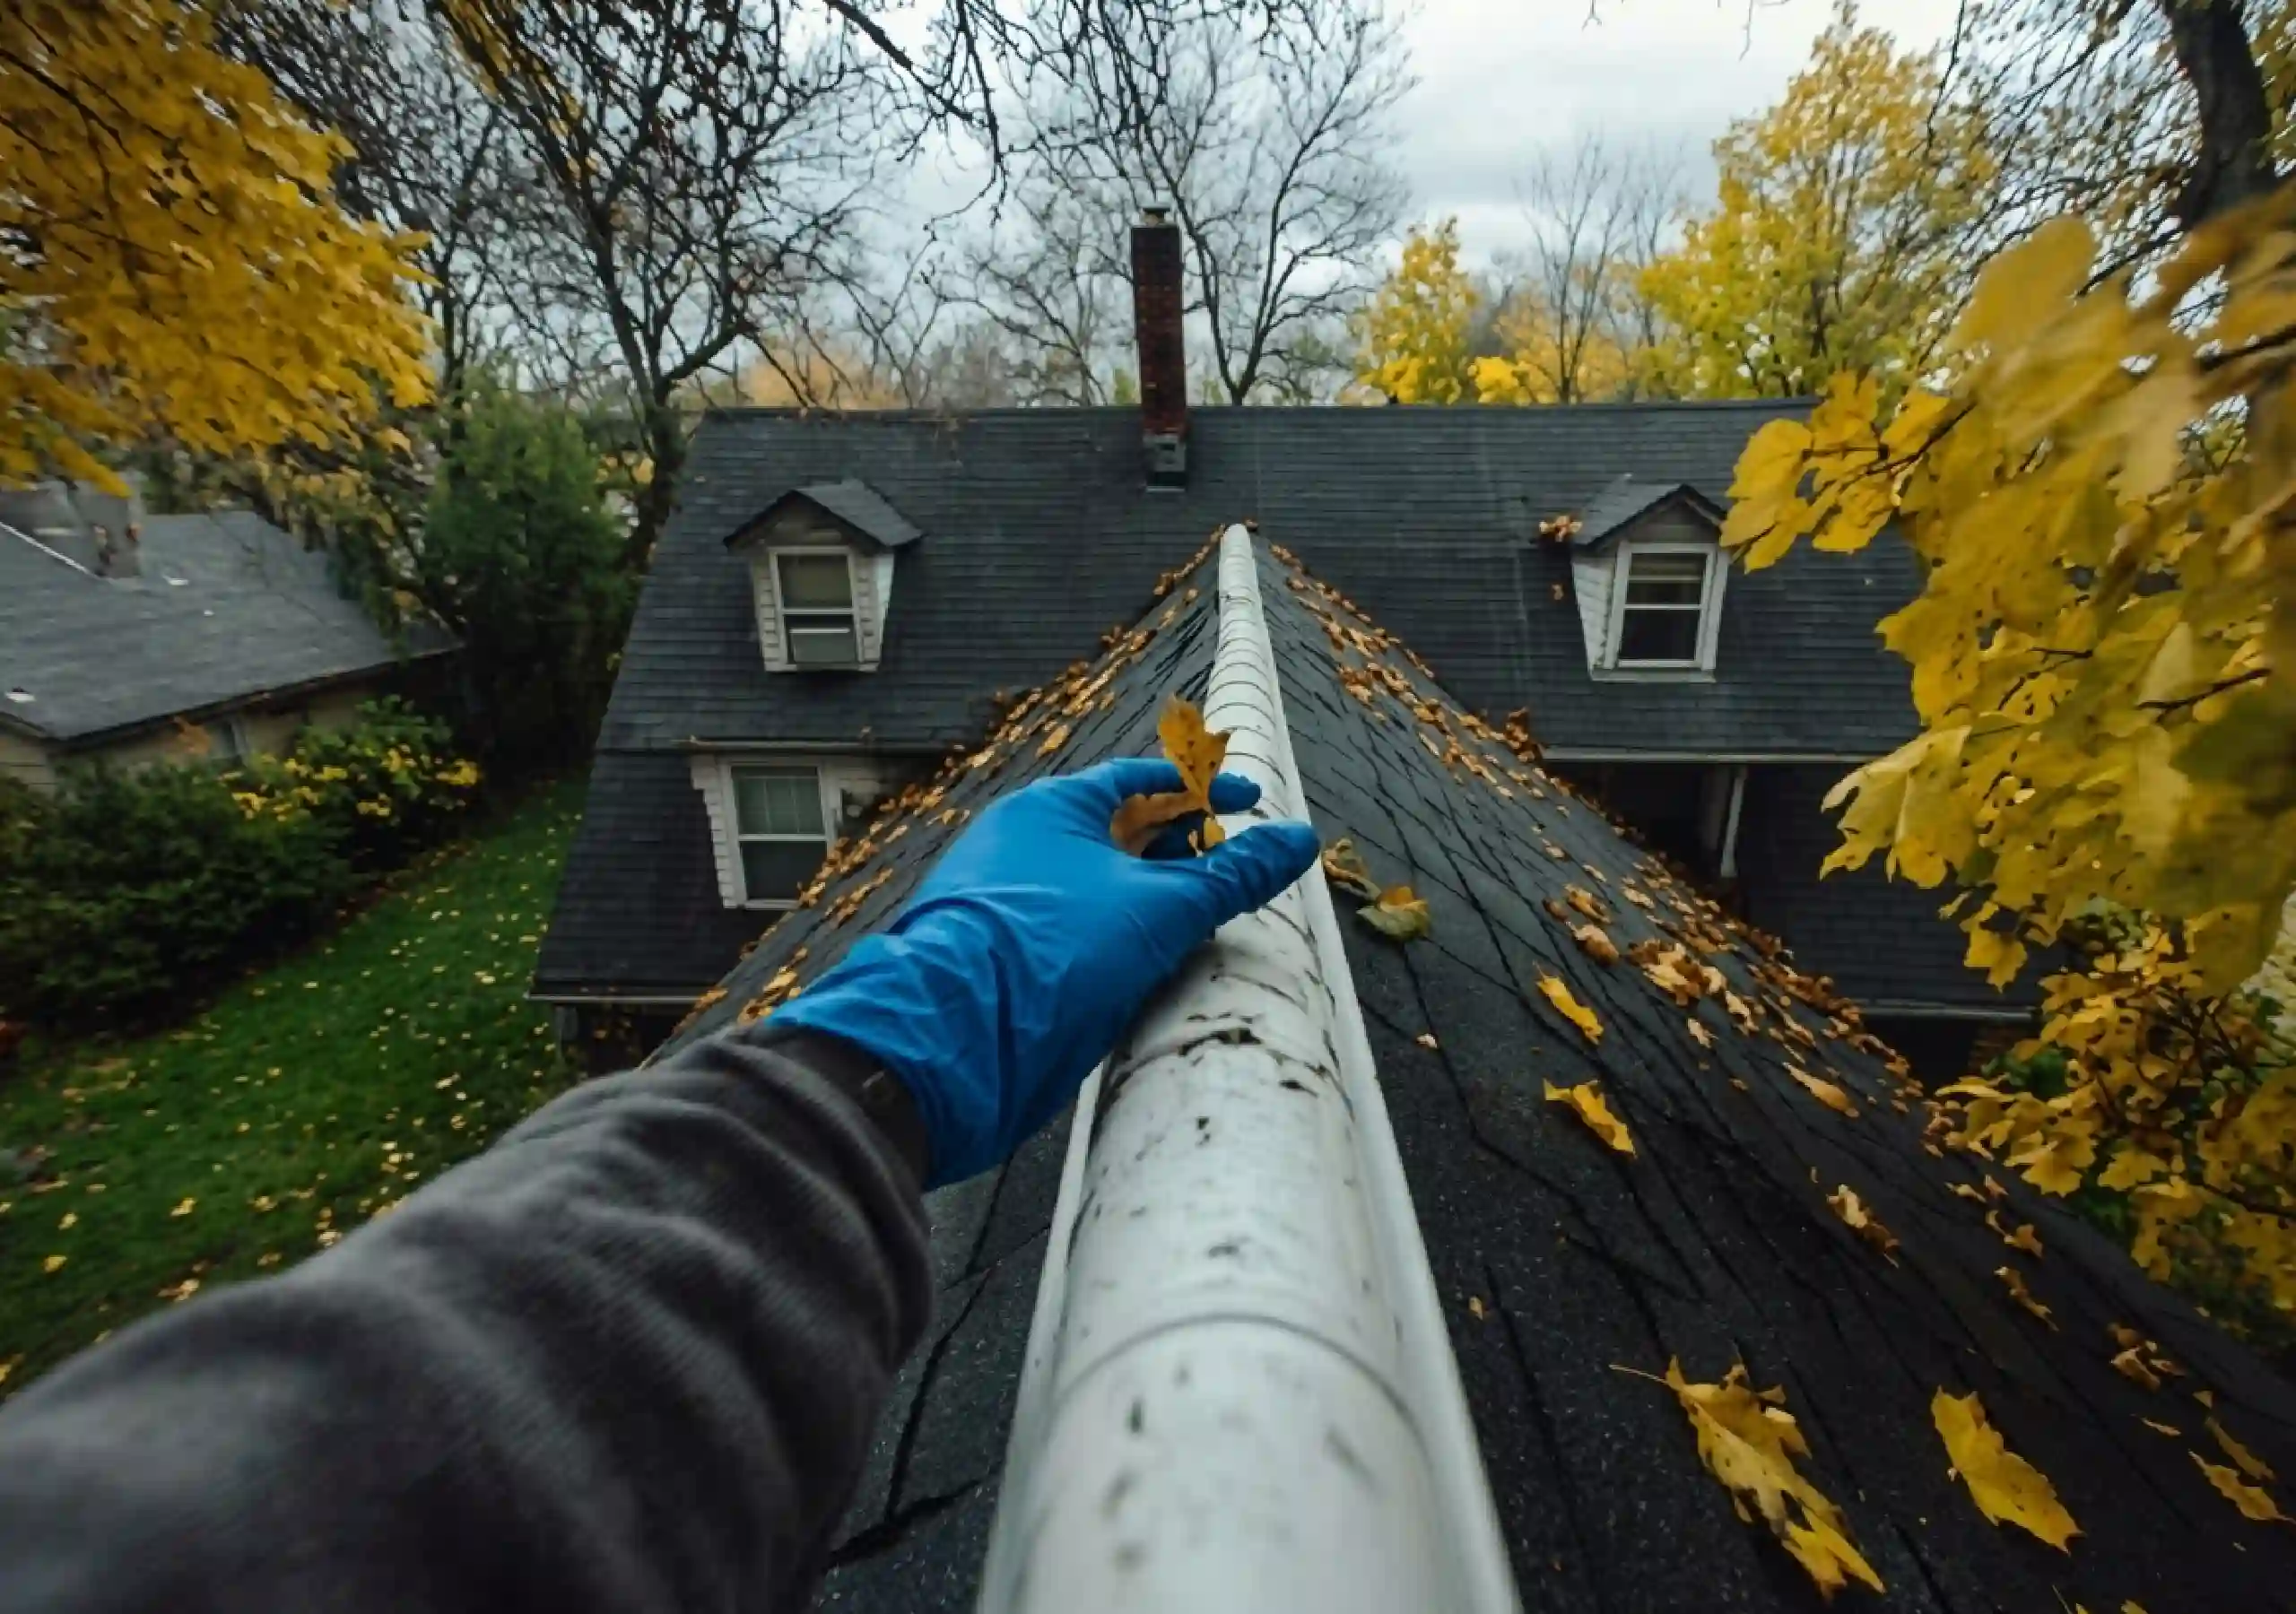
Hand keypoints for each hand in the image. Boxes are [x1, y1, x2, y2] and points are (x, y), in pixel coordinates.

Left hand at [770, 759, 1319, 1185]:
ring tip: (1209, 926)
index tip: (1251, 801)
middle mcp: (1024, 849)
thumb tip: (1300, 840)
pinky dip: (1123, 947)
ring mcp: (1013, 908)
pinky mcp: (1009, 965)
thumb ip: (1233, 875)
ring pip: (1101, 893)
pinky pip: (1079, 940)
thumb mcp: (1161, 907)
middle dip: (1184, 851)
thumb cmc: (1050, 955)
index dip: (1202, 788)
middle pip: (1122, 836)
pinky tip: (1155, 974)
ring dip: (1156, 907)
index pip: (1140, 780)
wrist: (954, 1046)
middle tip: (1239, 872)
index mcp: (1050, 809)